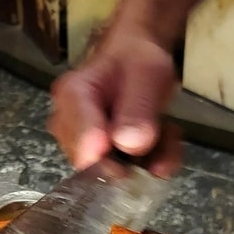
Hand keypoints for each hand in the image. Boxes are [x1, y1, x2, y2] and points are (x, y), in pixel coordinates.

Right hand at [48, 26, 181, 177]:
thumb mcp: (146, 73)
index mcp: (71, 97)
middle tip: (164, 133)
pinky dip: (153, 161)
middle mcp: (68, 126)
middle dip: (138, 159)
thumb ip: (137, 108)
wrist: (136, 61)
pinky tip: (163, 139)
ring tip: (166, 131)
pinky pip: (127, 173)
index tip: (140, 152)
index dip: (113, 160)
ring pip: (117, 172)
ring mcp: (80, 145)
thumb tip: (130, 145)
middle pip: (98, 166)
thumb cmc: (136, 60)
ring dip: (151, 159)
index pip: (83, 144)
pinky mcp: (98, 158)